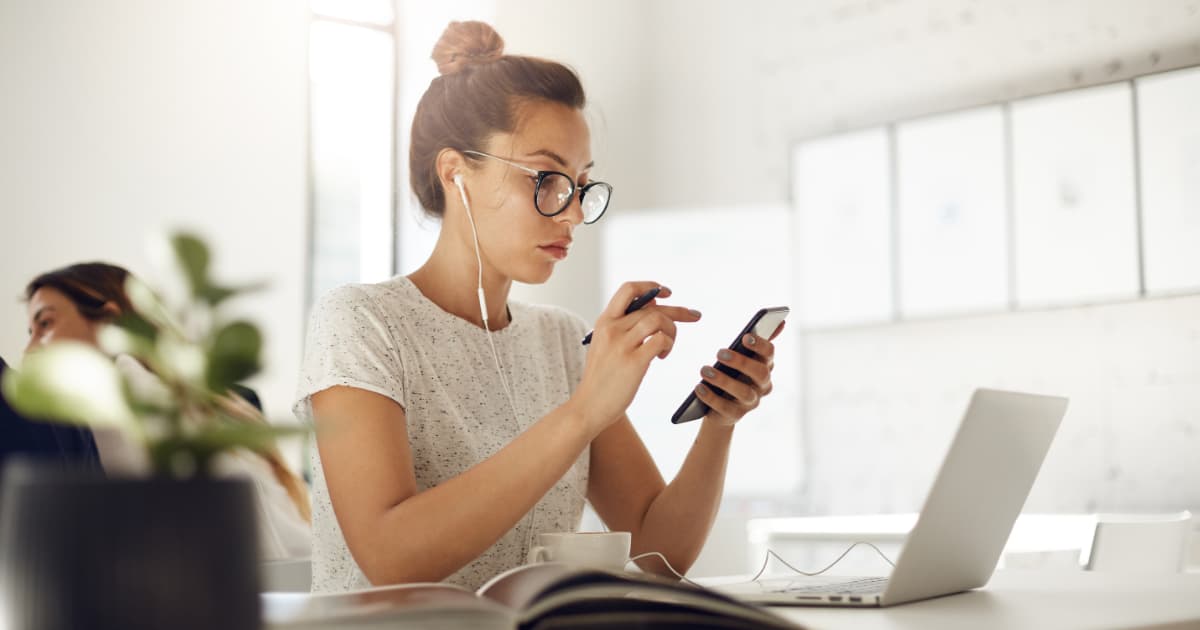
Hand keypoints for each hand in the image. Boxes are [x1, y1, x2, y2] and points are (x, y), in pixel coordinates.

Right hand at [572, 282, 700, 434]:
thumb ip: (623, 326)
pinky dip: (668, 345)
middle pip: (652, 306)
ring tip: (668, 346)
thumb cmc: (602, 377)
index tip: (666, 293)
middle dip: (678, 311)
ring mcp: (622, 344)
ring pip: (658, 319)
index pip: (629, 289)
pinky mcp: (633, 361)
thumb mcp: (605, 344)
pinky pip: (661, 340)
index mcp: (604, 321)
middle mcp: (612, 328)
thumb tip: (653, 306)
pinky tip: (663, 356)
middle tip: (694, 315)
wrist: (589, 406)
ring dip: (672, 330)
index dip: (651, 286)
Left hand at [694, 322, 784, 427]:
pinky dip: (711, 397)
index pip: (769, 354)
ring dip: (723, 380)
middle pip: (760, 373)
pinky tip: (699, 387)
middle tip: (719, 352)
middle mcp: (763, 385)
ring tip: (704, 370)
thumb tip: (782, 323)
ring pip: (744, 392)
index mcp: (765, 366)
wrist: (720, 406)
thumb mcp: (743, 357)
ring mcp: (751, 402)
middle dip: (741, 362)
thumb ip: (758, 340)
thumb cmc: (733, 374)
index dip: (760, 345)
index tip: (745, 336)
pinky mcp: (736, 415)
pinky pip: (725, 408)